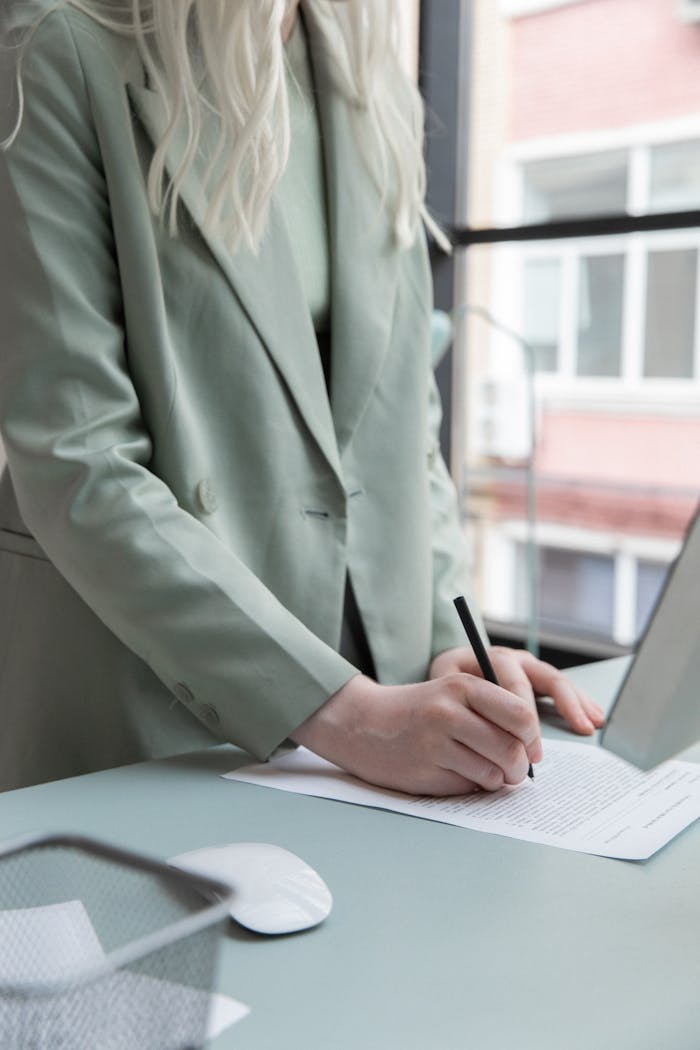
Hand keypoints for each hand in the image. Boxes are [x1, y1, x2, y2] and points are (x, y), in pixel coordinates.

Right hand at [290, 672, 542, 796]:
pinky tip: (455, 772)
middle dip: (520, 768)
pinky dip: (471, 785)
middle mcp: (448, 712)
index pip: (521, 715)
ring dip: (496, 779)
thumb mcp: (454, 693)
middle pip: (511, 750)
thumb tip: (534, 749)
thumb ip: (492, 712)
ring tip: (483, 770)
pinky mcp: (425, 771)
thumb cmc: (419, 710)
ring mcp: (435, 744)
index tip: (530, 747)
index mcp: (462, 686)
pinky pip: (468, 787)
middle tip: (514, 770)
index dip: (533, 738)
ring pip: (493, 773)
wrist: (363, 723)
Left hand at [429, 646, 604, 735]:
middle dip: (563, 707)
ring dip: (578, 703)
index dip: (526, 715)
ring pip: (560, 682)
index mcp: (495, 659)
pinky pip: (564, 689)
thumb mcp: (446, 687)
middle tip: (576, 733)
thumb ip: (462, 702)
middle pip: (547, 678)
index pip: (517, 685)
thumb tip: (481, 730)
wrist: (448, 673)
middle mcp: (517, 660)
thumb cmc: (446, 685)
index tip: (531, 743)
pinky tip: (593, 718)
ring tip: (591, 724)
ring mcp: (531, 668)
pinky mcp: (540, 680)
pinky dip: (581, 703)